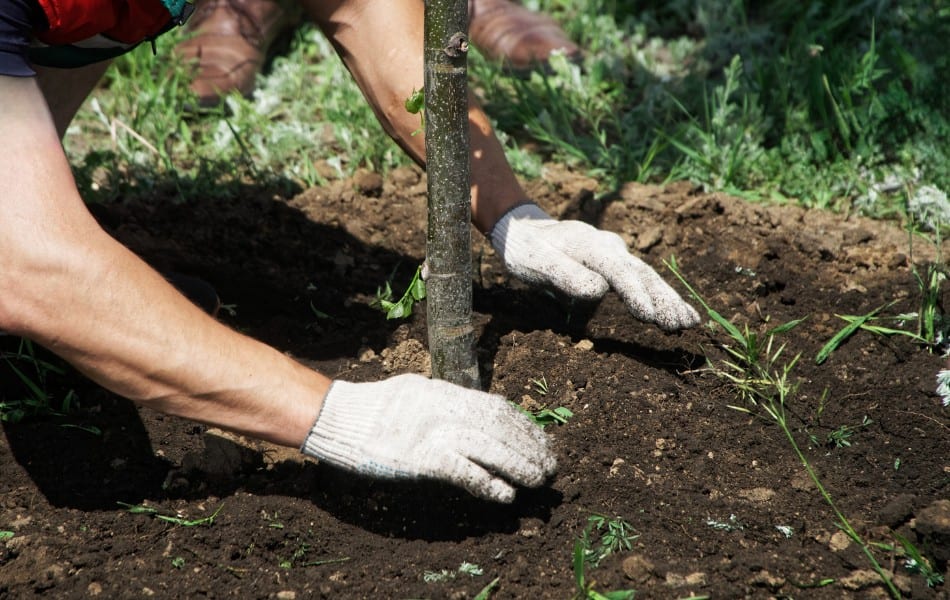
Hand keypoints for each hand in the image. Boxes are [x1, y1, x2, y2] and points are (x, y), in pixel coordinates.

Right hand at [301, 374, 556, 501]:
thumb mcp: (417, 391)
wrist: (338, 417)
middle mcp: (446, 409)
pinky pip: (463, 471)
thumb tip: (474, 411)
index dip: (524, 425)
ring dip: (519, 465)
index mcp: (446, 392)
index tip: (541, 440)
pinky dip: (487, 483)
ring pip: (490, 448)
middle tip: (550, 464)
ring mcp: (434, 433)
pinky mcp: (421, 458)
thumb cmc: (374, 407)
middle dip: (529, 446)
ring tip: (539, 480)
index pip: (497, 407)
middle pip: (500, 427)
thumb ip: (446, 401)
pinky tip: (505, 495)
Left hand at [489, 204, 699, 330]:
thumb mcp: (536, 263)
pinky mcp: (616, 263)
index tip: (648, 316)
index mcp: (589, 245)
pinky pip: (643, 280)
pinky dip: (661, 297)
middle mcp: (609, 246)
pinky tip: (678, 313)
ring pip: (647, 277)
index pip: (617, 271)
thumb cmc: (527, 250)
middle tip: (681, 324)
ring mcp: (616, 253)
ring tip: (689, 323)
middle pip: (641, 273)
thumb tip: (598, 290)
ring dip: (668, 300)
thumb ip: (565, 275)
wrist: (525, 230)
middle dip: (663, 299)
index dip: (634, 293)